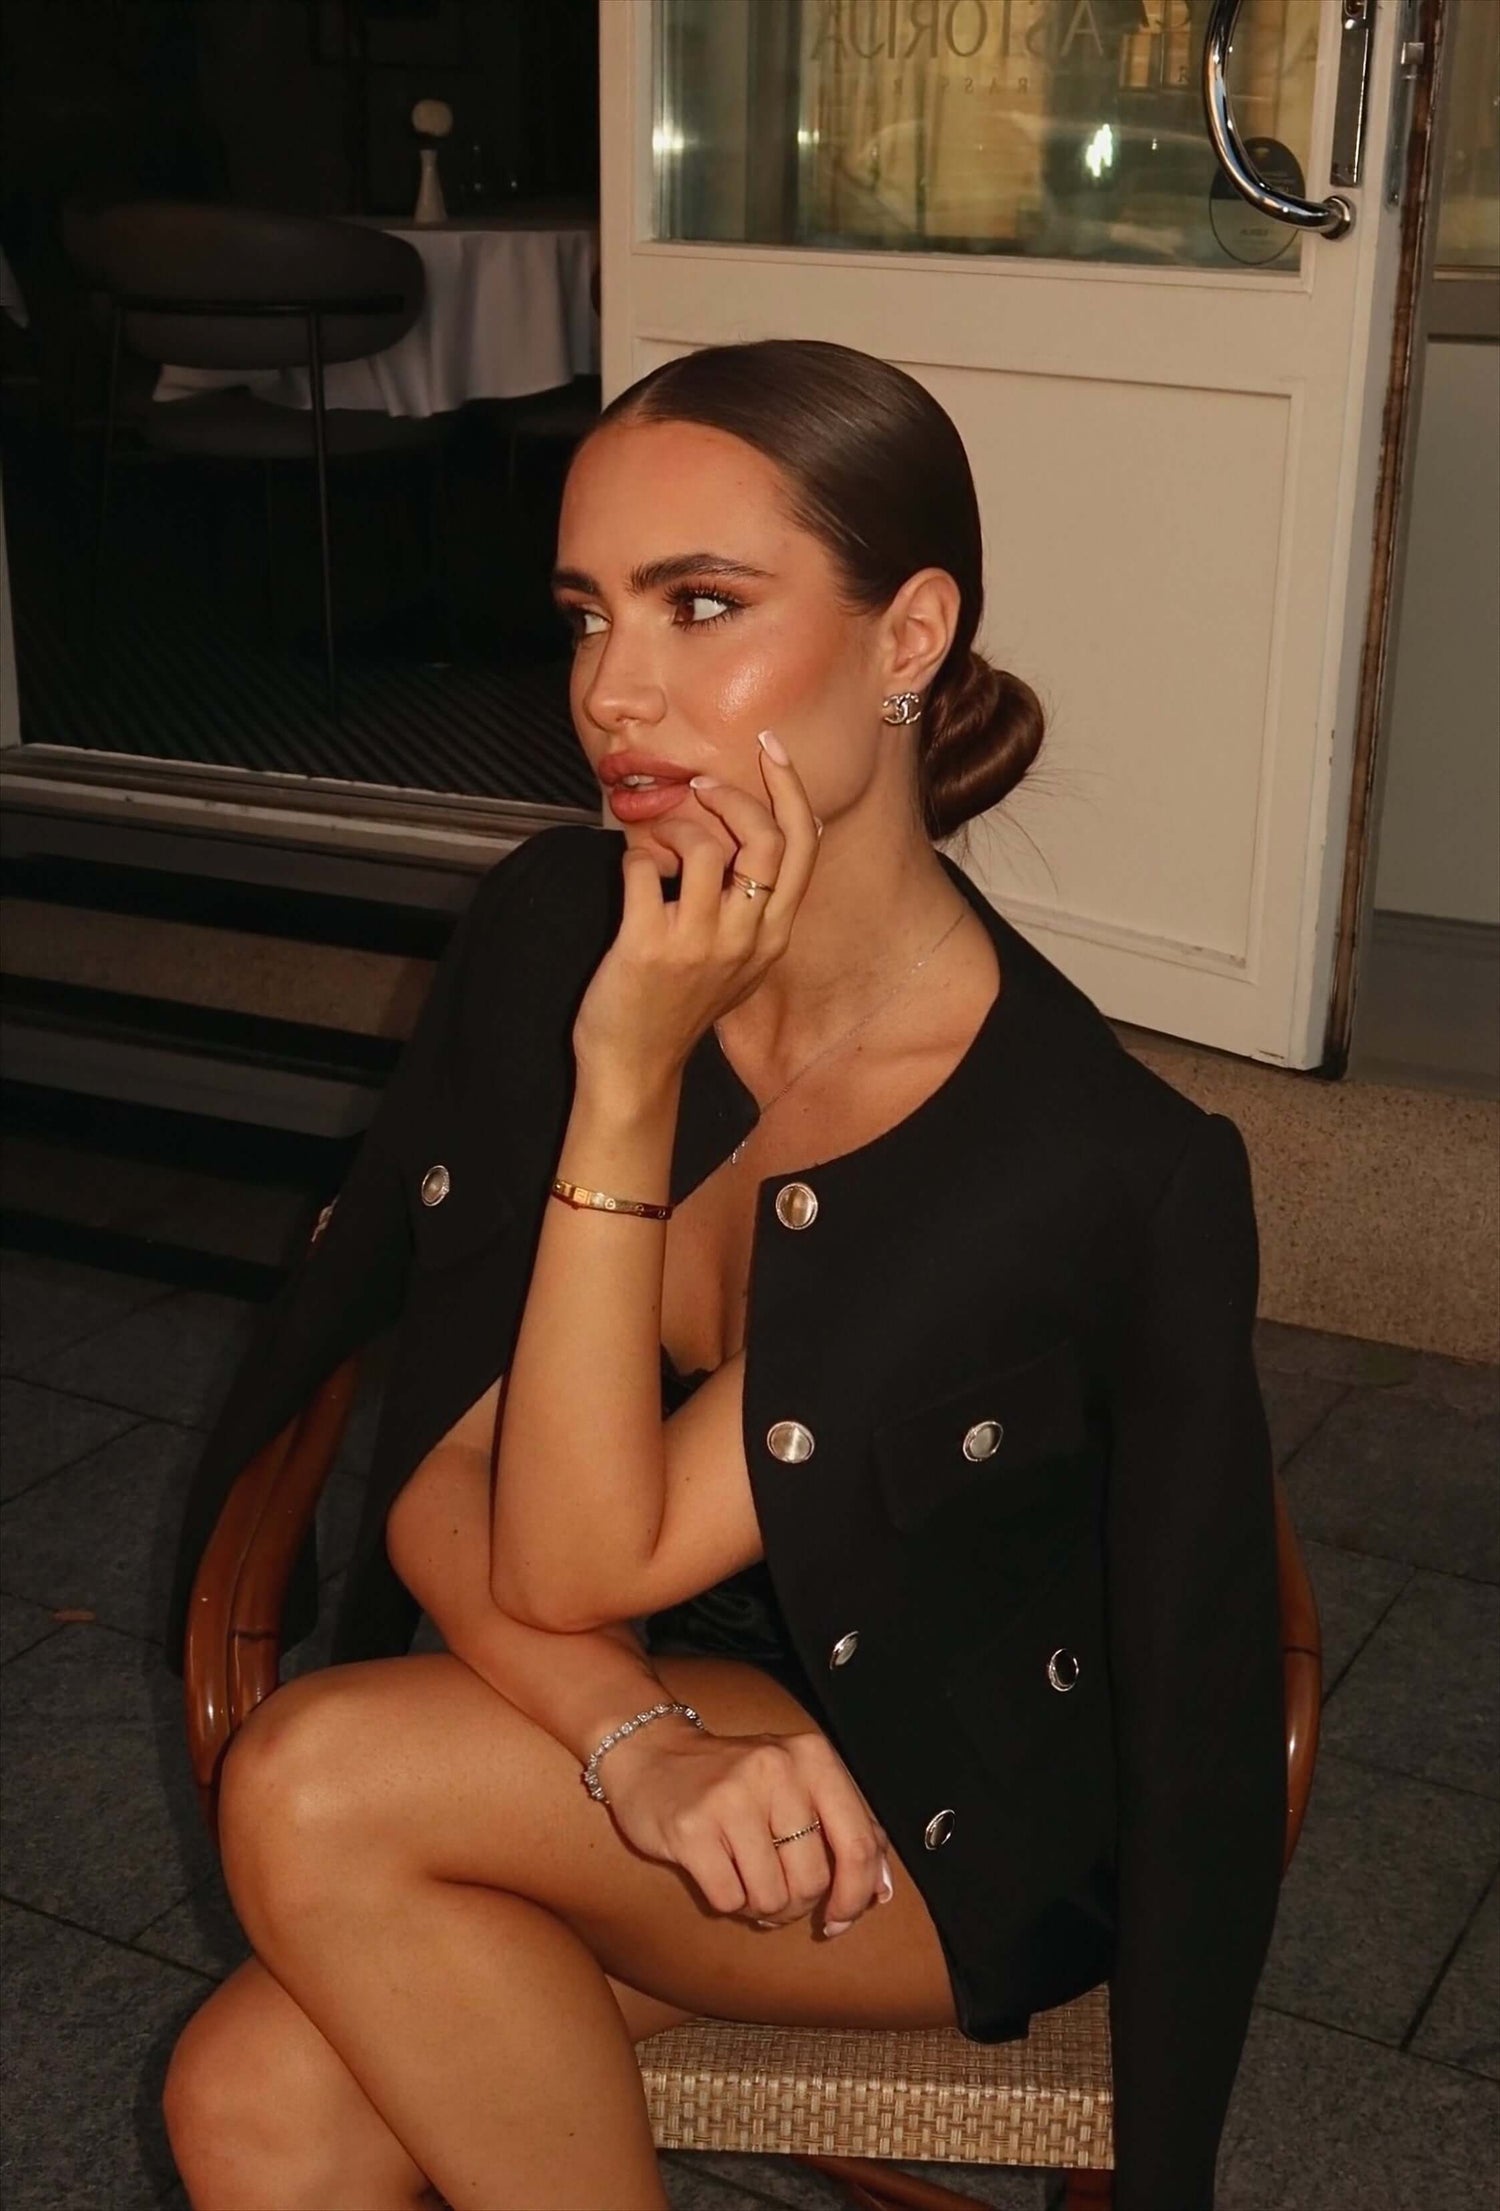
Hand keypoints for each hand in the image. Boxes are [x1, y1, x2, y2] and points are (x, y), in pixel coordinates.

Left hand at [572, 732, 819, 1091]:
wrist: (636, 1068)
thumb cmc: (680, 1009)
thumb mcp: (738, 961)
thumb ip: (752, 908)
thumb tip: (752, 839)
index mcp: (773, 935)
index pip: (800, 847)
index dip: (790, 790)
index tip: (772, 750)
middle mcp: (746, 937)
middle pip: (766, 840)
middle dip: (732, 796)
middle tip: (700, 784)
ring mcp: (699, 943)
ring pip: (705, 848)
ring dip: (674, 827)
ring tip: (657, 845)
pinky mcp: (648, 946)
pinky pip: (643, 867)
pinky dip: (633, 855)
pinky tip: (633, 873)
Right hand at [600, 1718, 894, 1936]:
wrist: (651, 1756)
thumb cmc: (735, 1780)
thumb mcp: (797, 1783)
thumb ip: (845, 1828)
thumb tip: (881, 1892)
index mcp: (813, 1757)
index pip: (859, 1844)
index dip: (856, 1895)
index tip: (840, 1917)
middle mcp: (777, 1770)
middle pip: (813, 1880)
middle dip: (797, 1903)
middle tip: (775, 1890)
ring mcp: (732, 1797)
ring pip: (771, 1896)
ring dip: (760, 1905)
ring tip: (744, 1878)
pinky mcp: (692, 1827)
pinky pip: (729, 1898)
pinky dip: (727, 1900)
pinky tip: (717, 1871)